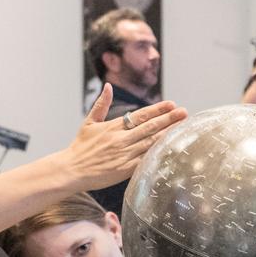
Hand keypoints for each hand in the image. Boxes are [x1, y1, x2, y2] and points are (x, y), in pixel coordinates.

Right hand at [61, 86, 187, 191]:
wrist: (71, 169)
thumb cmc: (80, 147)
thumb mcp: (89, 122)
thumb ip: (101, 104)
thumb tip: (108, 86)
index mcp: (114, 126)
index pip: (141, 115)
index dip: (158, 110)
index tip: (171, 104)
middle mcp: (121, 138)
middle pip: (150, 127)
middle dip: (169, 119)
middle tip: (184, 112)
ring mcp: (124, 154)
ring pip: (150, 142)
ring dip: (167, 134)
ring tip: (182, 127)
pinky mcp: (124, 169)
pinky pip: (145, 160)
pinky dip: (157, 154)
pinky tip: (169, 150)